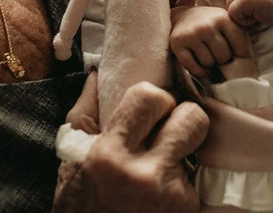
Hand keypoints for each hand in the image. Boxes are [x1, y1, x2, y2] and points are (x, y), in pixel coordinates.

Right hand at [54, 72, 208, 211]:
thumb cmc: (79, 206)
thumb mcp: (71, 160)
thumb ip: (86, 112)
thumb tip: (98, 73)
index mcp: (110, 155)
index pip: (150, 96)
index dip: (153, 97)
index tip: (148, 110)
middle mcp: (146, 175)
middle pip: (192, 116)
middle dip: (181, 117)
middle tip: (165, 129)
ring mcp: (173, 197)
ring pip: (201, 146)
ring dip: (185, 148)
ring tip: (164, 161)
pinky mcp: (188, 211)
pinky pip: (200, 178)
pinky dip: (185, 179)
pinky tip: (165, 189)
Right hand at [170, 6, 250, 76]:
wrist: (182, 17)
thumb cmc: (209, 24)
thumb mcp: (225, 23)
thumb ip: (237, 38)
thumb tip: (247, 68)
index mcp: (223, 18)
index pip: (240, 47)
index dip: (239, 55)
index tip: (235, 53)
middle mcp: (207, 25)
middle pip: (224, 57)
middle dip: (222, 59)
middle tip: (216, 52)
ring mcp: (191, 34)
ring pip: (209, 64)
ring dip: (209, 64)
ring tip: (206, 53)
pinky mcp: (177, 43)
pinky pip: (194, 68)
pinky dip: (198, 70)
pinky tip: (197, 61)